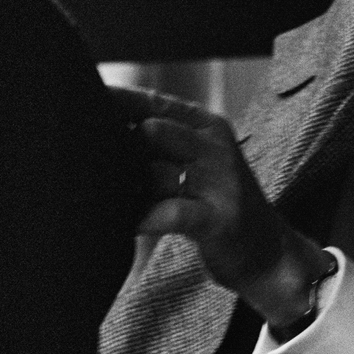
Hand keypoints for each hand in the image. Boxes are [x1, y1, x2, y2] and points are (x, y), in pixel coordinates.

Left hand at [111, 86, 327, 330]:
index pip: (154, 102)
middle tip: (88, 156)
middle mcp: (215, 146)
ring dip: (126, 187)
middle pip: (152, 131)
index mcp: (207, 124)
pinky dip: (145, 217)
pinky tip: (131, 223)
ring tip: (105, 196)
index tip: (83, 100)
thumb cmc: (219, 202)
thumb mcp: (199, 160)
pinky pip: (171, 212)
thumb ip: (162, 140)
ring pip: (157, 171)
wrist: (270, 253)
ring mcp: (220, 181)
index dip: (116, 102)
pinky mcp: (220, 219)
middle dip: (118, 145)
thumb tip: (105, 122)